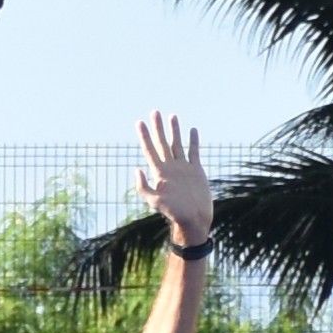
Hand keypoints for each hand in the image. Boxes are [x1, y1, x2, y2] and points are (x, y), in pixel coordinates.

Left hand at [135, 109, 212, 246]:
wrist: (194, 220)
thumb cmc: (174, 213)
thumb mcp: (155, 202)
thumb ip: (143, 187)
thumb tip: (136, 169)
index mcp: (160, 173)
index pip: (150, 149)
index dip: (144, 136)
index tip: (139, 122)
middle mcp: (170, 167)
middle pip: (162, 142)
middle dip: (158, 127)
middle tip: (154, 112)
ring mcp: (183, 168)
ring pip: (177, 144)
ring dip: (174, 130)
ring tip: (172, 116)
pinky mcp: (196, 170)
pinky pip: (194, 152)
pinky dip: (193, 141)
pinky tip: (192, 130)